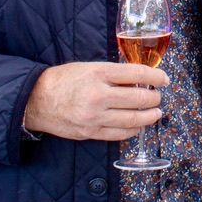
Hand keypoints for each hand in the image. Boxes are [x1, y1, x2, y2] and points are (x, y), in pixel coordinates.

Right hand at [24, 61, 166, 140]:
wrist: (36, 100)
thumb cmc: (65, 80)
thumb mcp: (90, 67)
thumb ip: (114, 73)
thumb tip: (141, 80)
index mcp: (99, 73)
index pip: (137, 74)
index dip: (156, 76)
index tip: (164, 79)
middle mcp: (98, 95)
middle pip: (139, 98)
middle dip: (154, 98)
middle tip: (158, 96)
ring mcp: (95, 117)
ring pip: (133, 119)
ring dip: (150, 116)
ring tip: (155, 112)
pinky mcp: (90, 133)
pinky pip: (120, 134)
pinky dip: (134, 130)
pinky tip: (139, 125)